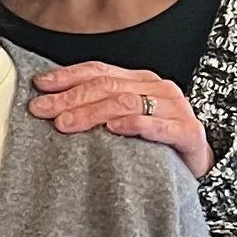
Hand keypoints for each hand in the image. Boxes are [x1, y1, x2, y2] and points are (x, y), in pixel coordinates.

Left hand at [25, 62, 208, 180]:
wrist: (197, 166)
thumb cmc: (155, 143)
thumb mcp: (124, 121)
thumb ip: (97, 110)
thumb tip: (52, 108)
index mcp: (139, 80)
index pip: (99, 71)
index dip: (67, 76)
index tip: (40, 86)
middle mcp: (157, 88)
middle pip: (107, 86)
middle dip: (70, 98)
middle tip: (43, 110)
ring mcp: (175, 108)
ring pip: (127, 102)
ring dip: (92, 112)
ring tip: (66, 123)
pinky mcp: (189, 132)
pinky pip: (160, 125)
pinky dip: (135, 125)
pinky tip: (113, 128)